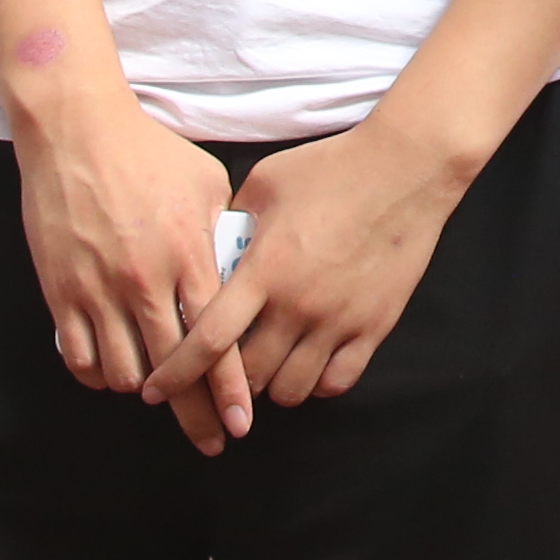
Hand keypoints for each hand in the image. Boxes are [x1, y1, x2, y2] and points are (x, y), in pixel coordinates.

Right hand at [11, 90, 233, 403]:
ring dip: (143, 391)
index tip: (241, 423)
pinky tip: (112, 375)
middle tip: (211, 439)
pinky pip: (78, 357)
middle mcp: (144, 281)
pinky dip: (97, 375)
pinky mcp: (60, 291)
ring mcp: (98, 289)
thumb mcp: (206, 185)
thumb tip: (241, 273)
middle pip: (174, 370)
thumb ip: (224, 235)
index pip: (216, 340)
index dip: (229, 389)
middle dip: (196, 414)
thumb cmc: (149, 153)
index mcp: (187, 255)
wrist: (77, 132)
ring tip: (160, 395)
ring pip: (123, 372)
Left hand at [139, 115, 483, 449]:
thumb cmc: (331, 168)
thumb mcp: (265, 185)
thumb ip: (232, 225)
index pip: (208, 341)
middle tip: (219, 373)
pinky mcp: (374, 327)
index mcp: (264, 270)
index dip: (175, 374)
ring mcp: (339, 321)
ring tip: (265, 369)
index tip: (153, 392)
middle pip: (248, 376)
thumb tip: (211, 254)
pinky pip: (336, 382)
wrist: (405, 168)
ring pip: (291, 390)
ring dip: (269, 387)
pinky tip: (307, 365)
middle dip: (224, 383)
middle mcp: (298, 305)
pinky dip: (315, 384)